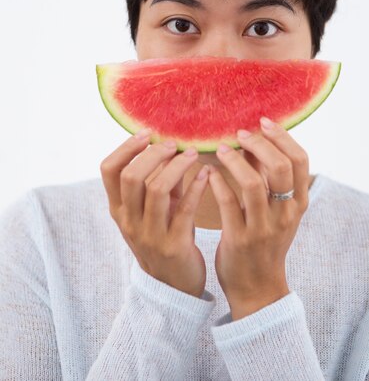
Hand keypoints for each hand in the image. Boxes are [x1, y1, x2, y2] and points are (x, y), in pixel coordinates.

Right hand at [100, 132, 208, 297]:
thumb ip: (160, 179)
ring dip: (177, 166)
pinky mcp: (173, 246)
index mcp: (118, 209)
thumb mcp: (155, 208)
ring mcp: (149, 235)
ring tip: (193, 154)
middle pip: (132, 176)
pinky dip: (196, 187)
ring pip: (156, 190)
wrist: (174, 286)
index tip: (147, 133)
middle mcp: (128, 221)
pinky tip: (207, 174)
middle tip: (174, 144)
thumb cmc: (166, 236)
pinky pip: (184, 210)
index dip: (126, 147)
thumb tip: (171, 143)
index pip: (109, 170)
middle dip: (154, 154)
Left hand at [208, 117, 309, 319]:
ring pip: (253, 184)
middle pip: (280, 168)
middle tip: (239, 134)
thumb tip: (259, 140)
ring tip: (221, 148)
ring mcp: (264, 228)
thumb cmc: (266, 241)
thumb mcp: (278, 210)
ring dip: (235, 161)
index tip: (263, 122)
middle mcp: (285, 213)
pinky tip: (208, 173)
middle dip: (259, 144)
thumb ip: (271, 179)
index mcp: (299, 203)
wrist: (258, 288)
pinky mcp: (240, 239)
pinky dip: (217, 183)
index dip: (282, 137)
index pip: (300, 160)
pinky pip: (228, 204)